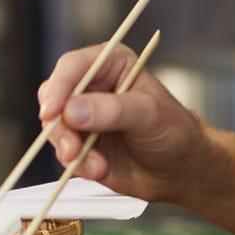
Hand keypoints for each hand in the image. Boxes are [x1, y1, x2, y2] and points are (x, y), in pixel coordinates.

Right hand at [36, 42, 205, 204]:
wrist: (182, 169)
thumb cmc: (175, 131)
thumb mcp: (149, 114)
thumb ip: (112, 110)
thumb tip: (73, 110)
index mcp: (109, 65)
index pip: (72, 67)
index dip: (58, 87)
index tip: (53, 112)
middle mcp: (91, 88)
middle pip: (54, 98)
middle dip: (60, 126)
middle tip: (73, 148)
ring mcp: (83, 117)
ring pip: (55, 129)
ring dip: (71, 150)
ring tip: (98, 165)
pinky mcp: (80, 144)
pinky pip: (64, 153)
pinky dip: (78, 165)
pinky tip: (101, 169)